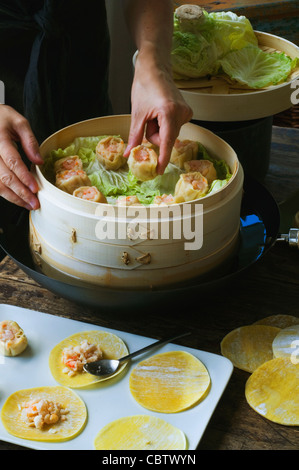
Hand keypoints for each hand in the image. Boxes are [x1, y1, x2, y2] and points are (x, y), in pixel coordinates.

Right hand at [0, 105, 42, 209]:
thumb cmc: (3, 118)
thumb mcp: (19, 122)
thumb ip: (30, 141)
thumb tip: (39, 161)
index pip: (12, 161)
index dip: (24, 177)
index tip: (35, 188)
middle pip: (5, 177)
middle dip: (21, 192)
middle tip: (35, 203)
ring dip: (13, 197)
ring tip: (28, 204)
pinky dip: (6, 194)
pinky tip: (17, 199)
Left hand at [124, 57, 192, 174]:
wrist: (155, 69)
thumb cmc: (145, 86)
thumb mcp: (137, 113)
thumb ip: (135, 136)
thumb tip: (129, 154)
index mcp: (169, 112)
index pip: (166, 142)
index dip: (162, 158)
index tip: (159, 171)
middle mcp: (181, 113)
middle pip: (166, 139)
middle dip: (154, 135)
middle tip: (148, 119)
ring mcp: (186, 112)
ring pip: (169, 134)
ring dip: (159, 129)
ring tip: (154, 113)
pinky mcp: (187, 112)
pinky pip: (173, 128)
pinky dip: (165, 125)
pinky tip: (161, 112)